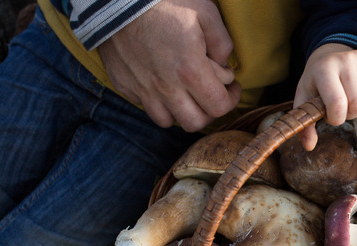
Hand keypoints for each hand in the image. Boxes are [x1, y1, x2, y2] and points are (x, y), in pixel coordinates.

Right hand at [97, 0, 241, 131]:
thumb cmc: (163, 2)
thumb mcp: (204, 12)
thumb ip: (222, 43)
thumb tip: (225, 64)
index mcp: (189, 71)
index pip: (218, 106)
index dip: (231, 99)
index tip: (231, 88)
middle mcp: (166, 88)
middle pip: (195, 122)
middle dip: (209, 111)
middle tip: (211, 92)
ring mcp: (142, 89)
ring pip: (168, 121)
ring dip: (182, 111)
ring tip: (187, 92)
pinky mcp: (124, 85)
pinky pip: (145, 106)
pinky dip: (158, 102)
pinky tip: (162, 83)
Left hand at [293, 44, 356, 149]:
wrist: (328, 58)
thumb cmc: (317, 83)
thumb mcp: (305, 100)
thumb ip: (306, 123)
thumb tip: (309, 146)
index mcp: (324, 69)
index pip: (337, 103)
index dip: (336, 118)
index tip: (331, 114)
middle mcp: (345, 59)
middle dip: (352, 113)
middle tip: (344, 107)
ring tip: (356, 99)